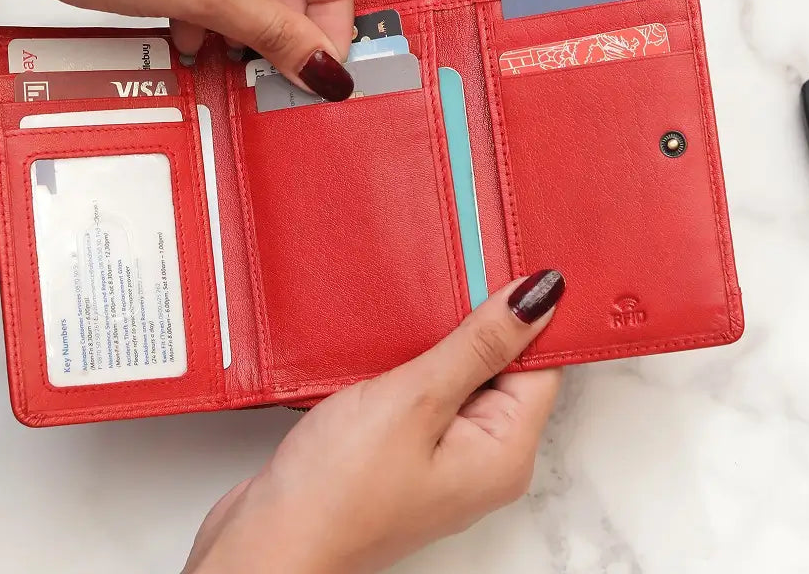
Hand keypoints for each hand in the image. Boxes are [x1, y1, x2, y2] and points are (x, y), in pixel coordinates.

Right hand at [183, 270, 564, 573]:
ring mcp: (442, 458)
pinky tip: (389, 340)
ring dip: (440, 339)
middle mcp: (483, 459)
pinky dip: (413, 363)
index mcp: (504, 452)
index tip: (503, 263)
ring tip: (415, 300)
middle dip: (479, 321)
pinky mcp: (404, 452)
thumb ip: (478, 345)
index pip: (541, 364)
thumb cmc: (337, 491)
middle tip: (451, 270)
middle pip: (503, 368)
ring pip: (460, 375)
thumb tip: (539, 299)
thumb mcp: (415, 400)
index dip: (526, 312)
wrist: (266, 545)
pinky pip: (426, 393)